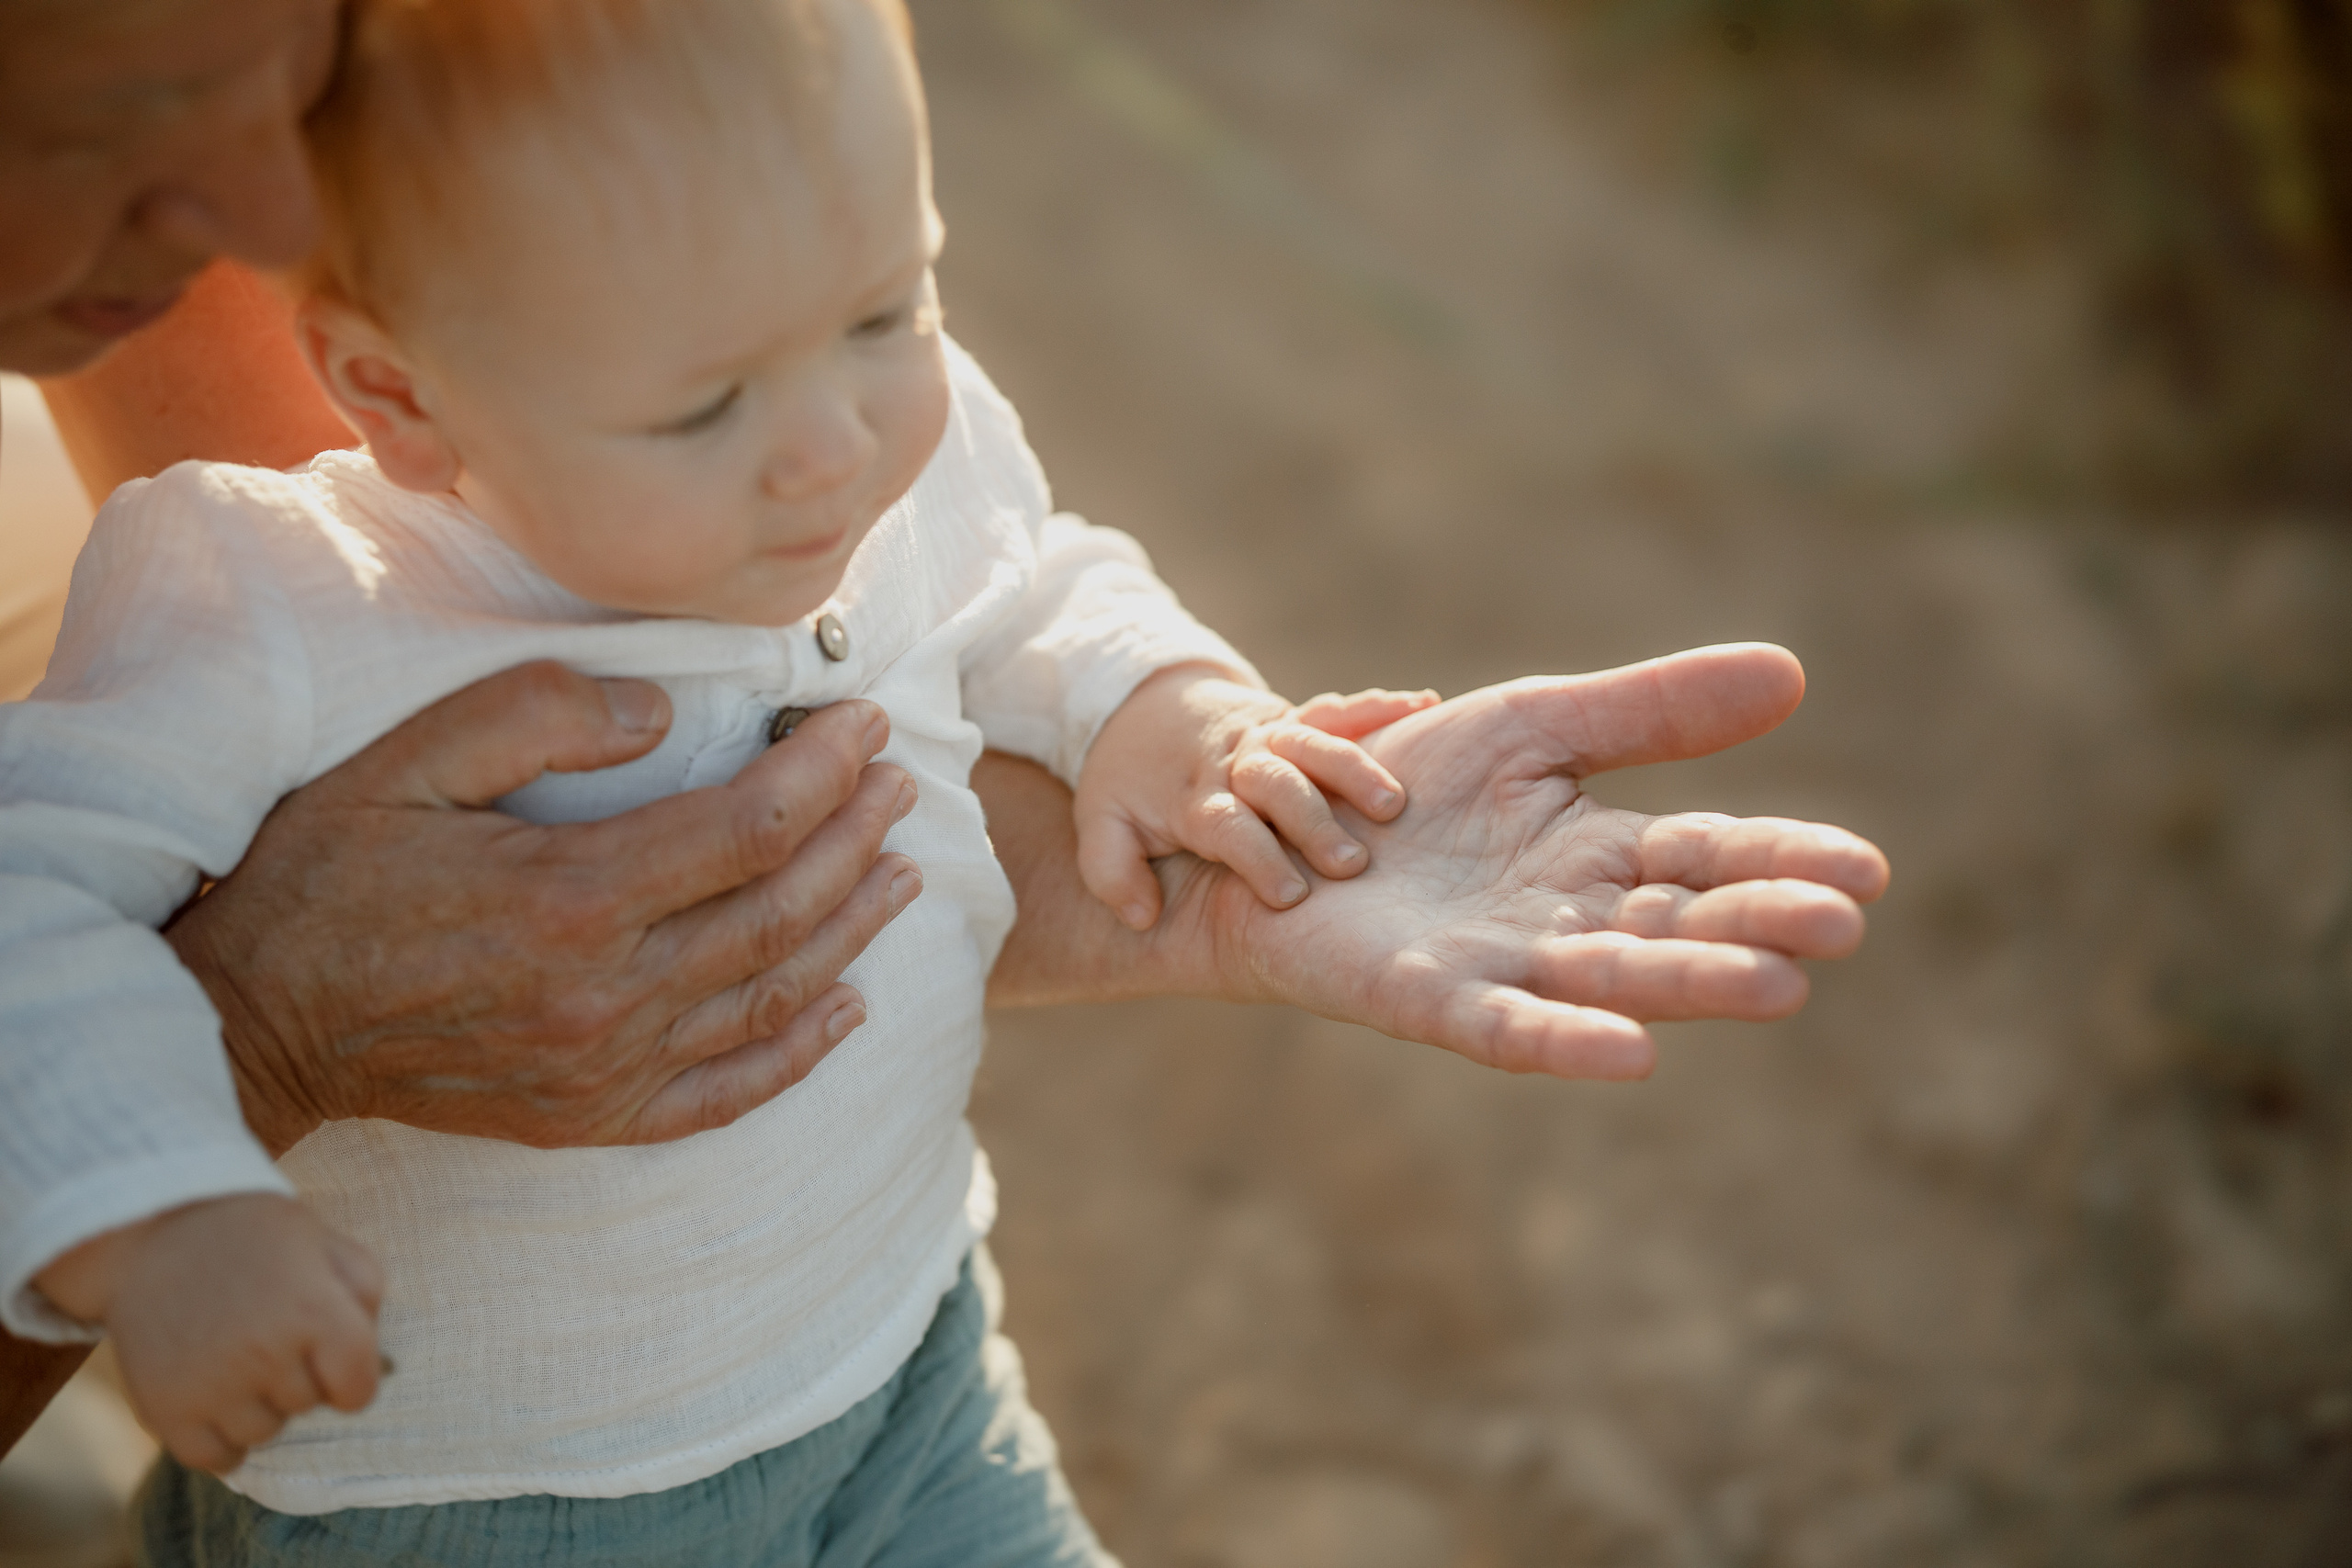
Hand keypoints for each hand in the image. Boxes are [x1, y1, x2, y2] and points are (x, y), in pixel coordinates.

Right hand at [36, 1196, 382, 1475]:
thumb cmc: (252, 1235)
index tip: (332, 1358)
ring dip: (259, 1406)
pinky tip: (218, 1401)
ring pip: (263, 1433)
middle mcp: (265, 1354)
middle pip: (309, 1406)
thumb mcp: (325, 1242)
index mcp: (314, 1312)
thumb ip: (363, 1293)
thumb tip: (377, 1358)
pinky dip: (222, 1440)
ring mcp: (212, 1386)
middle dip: (301, 1376)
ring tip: (238, 1358)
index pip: (358, 1390)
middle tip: (270, 1336)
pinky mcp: (165, 1409)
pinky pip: (215, 1457)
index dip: (351, 1377)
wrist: (153, 1230)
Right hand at [168, 662, 923, 1154]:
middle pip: (780, 909)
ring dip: (852, 930)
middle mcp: (608, 995)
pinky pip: (726, 1095)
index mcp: (573, 897)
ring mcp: (605, 1070)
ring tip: (903, 872)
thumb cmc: (325, 875)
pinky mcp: (590, 1121)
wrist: (253, 1024)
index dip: (826, 772)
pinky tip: (849, 1011)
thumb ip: (539, 715)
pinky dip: (799, 1054)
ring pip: (772, 995)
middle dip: (856, 838)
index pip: (749, 826)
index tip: (865, 723)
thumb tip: (665, 713)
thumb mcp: (407, 759)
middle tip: (900, 784)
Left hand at [1074, 666, 1437, 929]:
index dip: (1256, 858)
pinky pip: (1337, 708)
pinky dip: (1379, 705)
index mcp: (1192, 797)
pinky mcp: (1293, 717)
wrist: (1142, 708)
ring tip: (1393, 804)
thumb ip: (1112, 874)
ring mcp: (1268, 734)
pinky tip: (1426, 704)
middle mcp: (1235, 762)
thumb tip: (1142, 915)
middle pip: (1277, 785)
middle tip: (1352, 866)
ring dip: (1355, 769)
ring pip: (1313, 744)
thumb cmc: (1127, 782)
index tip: (1290, 898)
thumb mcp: (1100, 828)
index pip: (1227, 826)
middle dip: (1314, 822)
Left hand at [1149, 644, 1889, 1076]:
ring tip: (1780, 988)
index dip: (1780, 861)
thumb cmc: (1408, 789)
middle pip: (1679, 922)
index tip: (1865, 868)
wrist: (1271, 830)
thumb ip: (1650, 712)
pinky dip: (1565, 1040)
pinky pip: (1507, 1028)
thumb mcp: (1535, 725)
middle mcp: (1564, 921)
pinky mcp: (1428, 1000)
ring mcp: (1501, 965)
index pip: (1710, 856)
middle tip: (1844, 923)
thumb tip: (1792, 674)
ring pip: (1612, 978)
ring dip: (1691, 983)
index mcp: (1598, 855)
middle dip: (1758, 924)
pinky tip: (1633, 1053)